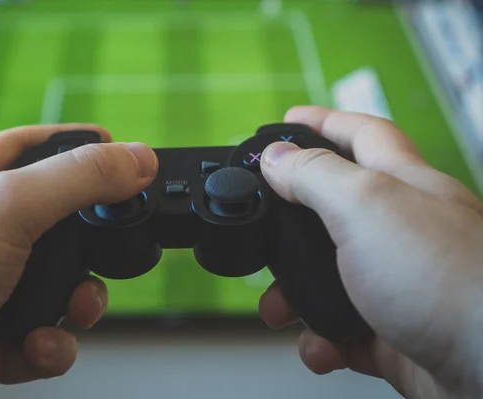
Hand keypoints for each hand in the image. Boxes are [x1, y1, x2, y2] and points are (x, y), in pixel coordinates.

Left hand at [0, 124, 157, 397]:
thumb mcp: (10, 205)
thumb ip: (79, 177)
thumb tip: (140, 158)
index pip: (35, 149)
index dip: (75, 144)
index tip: (115, 148)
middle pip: (66, 225)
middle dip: (95, 244)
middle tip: (110, 249)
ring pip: (66, 287)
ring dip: (82, 304)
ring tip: (72, 311)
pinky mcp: (0, 337)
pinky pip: (49, 337)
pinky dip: (52, 345)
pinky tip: (36, 345)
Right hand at [258, 106, 482, 398]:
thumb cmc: (448, 280)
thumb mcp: (367, 207)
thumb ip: (316, 176)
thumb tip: (275, 157)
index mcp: (402, 184)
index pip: (360, 135)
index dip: (321, 122)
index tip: (286, 121)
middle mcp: (400, 230)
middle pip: (332, 212)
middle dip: (290, 225)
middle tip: (266, 233)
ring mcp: (396, 282)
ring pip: (328, 277)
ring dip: (294, 295)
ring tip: (280, 310)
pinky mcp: (392, 331)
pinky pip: (340, 329)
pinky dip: (321, 339)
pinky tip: (322, 345)